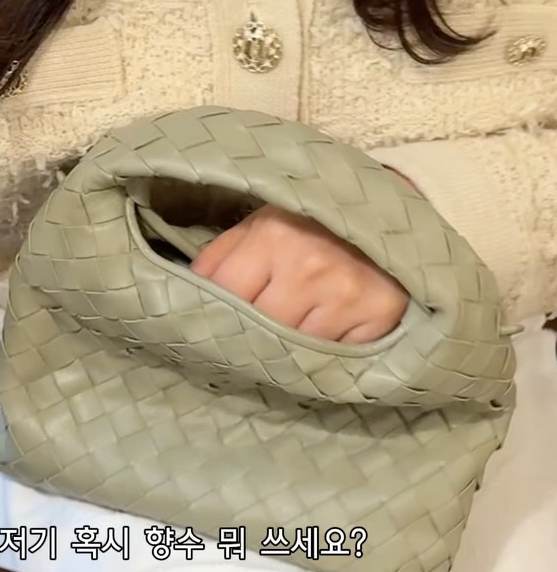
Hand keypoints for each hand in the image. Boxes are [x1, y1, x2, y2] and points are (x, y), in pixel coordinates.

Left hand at [191, 205, 408, 342]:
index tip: (206, 330)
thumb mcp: (260, 225)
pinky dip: (322, 356)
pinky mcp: (378, 315)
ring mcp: (346, 293)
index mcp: (271, 236)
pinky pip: (333, 357)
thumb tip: (182, 300)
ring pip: (293, 351)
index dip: (211, 316)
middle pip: (258, 330)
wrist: (389, 214)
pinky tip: (322, 339)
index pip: (223, 296)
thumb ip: (219, 260)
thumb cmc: (311, 225)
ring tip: (284, 343)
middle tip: (246, 345)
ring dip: (285, 352)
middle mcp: (309, 265)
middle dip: (248, 339)